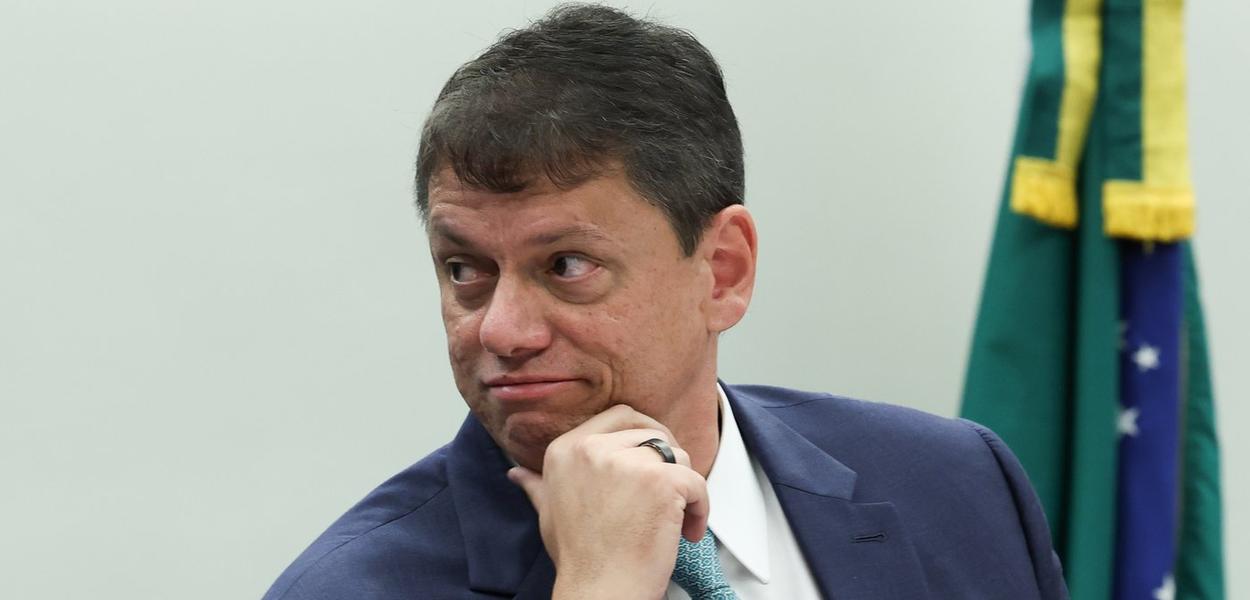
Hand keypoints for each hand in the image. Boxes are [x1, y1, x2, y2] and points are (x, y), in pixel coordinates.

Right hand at [507, 404, 708, 599]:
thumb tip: (515, 473)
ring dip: (683, 486)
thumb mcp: (549, 512)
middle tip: (672, 486)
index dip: (641, 433)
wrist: (600, 591)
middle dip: (666, 457)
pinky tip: (689, 531)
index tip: (650, 461)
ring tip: (675, 519)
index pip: (618, 416)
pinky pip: (696, 482)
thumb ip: (538, 485)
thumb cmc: (578, 557)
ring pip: (676, 455)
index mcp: (565, 449)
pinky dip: (700, 507)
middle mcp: (592, 448)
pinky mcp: (661, 481)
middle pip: (650, 432)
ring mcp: (628, 462)